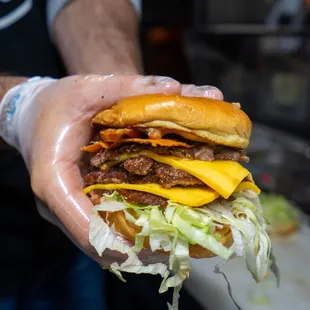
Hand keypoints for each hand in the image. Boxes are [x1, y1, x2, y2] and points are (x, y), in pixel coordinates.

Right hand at [0, 74, 222, 265]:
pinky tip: (156, 224)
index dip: (117, 243)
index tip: (155, 249)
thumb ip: (130, 87)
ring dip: (135, 243)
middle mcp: (59, 202)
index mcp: (54, 177)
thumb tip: (175, 88)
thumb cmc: (57, 102)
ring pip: (101, 239)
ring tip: (171, 242)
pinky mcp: (78, 203)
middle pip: (96, 241)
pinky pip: (103, 225)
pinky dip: (128, 229)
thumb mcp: (91, 88)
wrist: (35, 112)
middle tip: (174, 248)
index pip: (82, 224)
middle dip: (135, 248)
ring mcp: (68, 207)